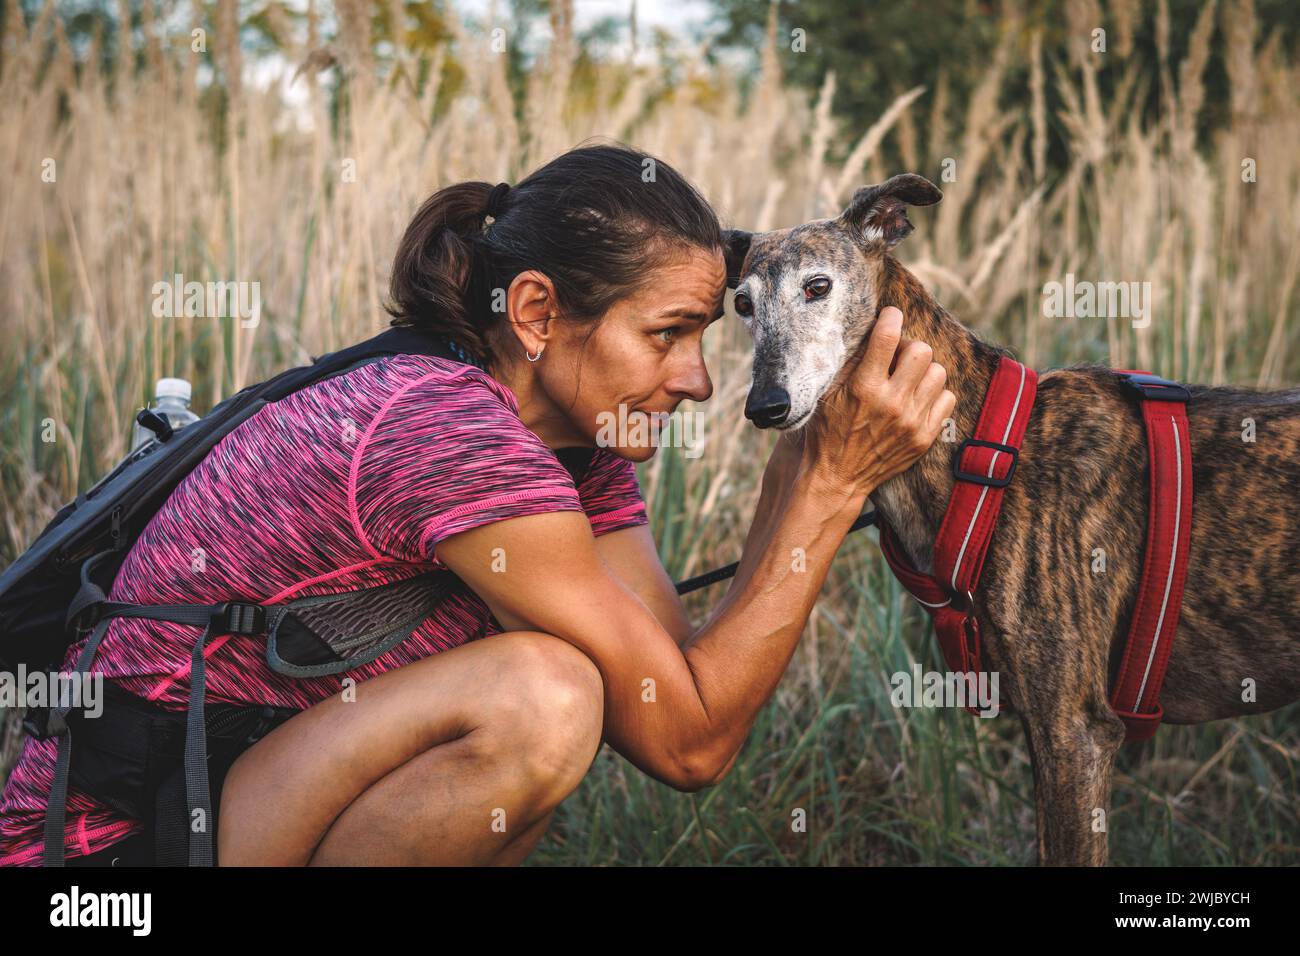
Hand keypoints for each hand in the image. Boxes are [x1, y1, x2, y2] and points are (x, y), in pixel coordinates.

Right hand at [799, 306, 954, 498]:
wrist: (835, 478)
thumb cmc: (826, 431)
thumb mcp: (827, 393)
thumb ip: (851, 361)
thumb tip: (873, 331)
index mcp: (864, 388)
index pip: (887, 336)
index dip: (891, 317)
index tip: (890, 316)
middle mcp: (892, 403)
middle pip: (922, 350)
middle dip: (908, 347)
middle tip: (896, 358)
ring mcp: (912, 422)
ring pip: (938, 372)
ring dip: (922, 371)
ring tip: (906, 381)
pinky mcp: (924, 437)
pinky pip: (948, 398)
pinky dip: (934, 394)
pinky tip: (915, 399)